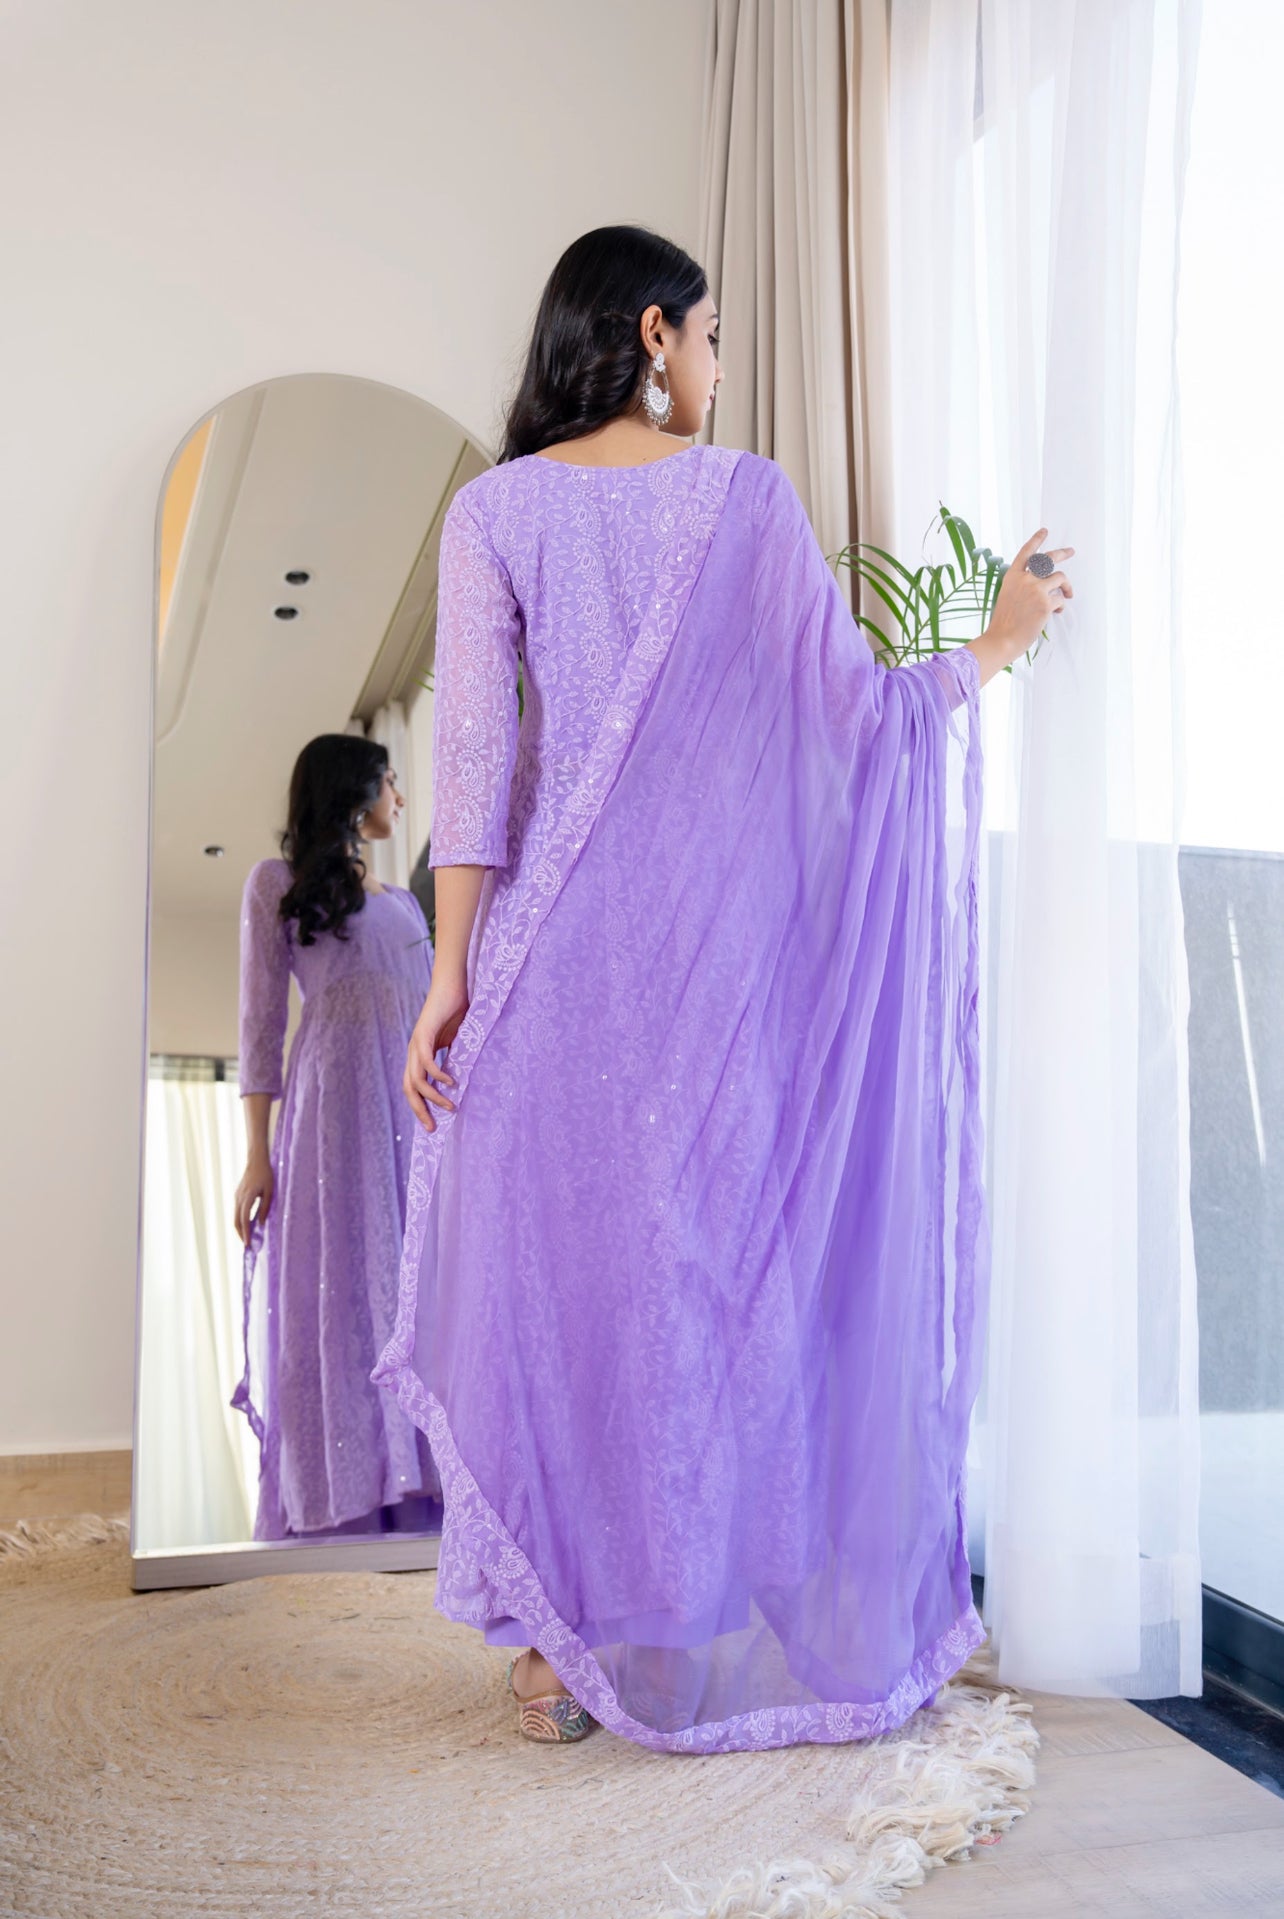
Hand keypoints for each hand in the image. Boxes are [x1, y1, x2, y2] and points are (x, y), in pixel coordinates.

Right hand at [234, 1154, 273, 1245]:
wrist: (256, 1161)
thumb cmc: (266, 1175)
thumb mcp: (269, 1192)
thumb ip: (264, 1208)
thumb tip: (261, 1223)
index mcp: (247, 1197)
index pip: (244, 1219)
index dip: (245, 1232)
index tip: (247, 1243)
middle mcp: (239, 1198)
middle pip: (236, 1221)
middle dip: (241, 1233)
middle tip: (246, 1245)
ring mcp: (237, 1196)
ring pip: (235, 1216)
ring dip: (240, 1227)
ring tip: (246, 1237)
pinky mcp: (238, 1194)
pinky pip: (237, 1210)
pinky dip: (240, 1220)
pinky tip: (246, 1224)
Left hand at [404, 975, 467, 1132]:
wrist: (453, 984)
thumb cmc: (457, 1009)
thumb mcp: (458, 1042)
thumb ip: (456, 1059)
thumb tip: (465, 1079)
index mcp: (420, 1055)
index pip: (414, 1087)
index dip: (420, 1106)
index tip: (433, 1124)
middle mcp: (414, 1052)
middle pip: (409, 1089)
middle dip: (420, 1111)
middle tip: (432, 1129)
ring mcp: (416, 1043)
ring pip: (416, 1080)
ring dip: (433, 1097)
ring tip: (451, 1106)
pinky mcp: (424, 1034)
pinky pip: (427, 1062)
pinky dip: (438, 1075)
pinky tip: (452, 1081)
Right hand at [986, 527, 1075, 661]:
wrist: (1002, 639)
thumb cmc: (1004, 623)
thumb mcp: (1008, 596)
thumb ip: (1023, 586)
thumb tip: (1047, 586)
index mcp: (1012, 577)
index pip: (1026, 553)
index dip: (1036, 540)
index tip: (1044, 531)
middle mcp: (1025, 579)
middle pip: (1048, 559)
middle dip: (1062, 553)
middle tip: (1071, 551)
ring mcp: (1036, 590)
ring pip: (1060, 577)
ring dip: (1067, 586)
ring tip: (1068, 594)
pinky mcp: (1046, 603)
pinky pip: (1061, 599)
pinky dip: (1060, 606)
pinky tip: (1056, 612)